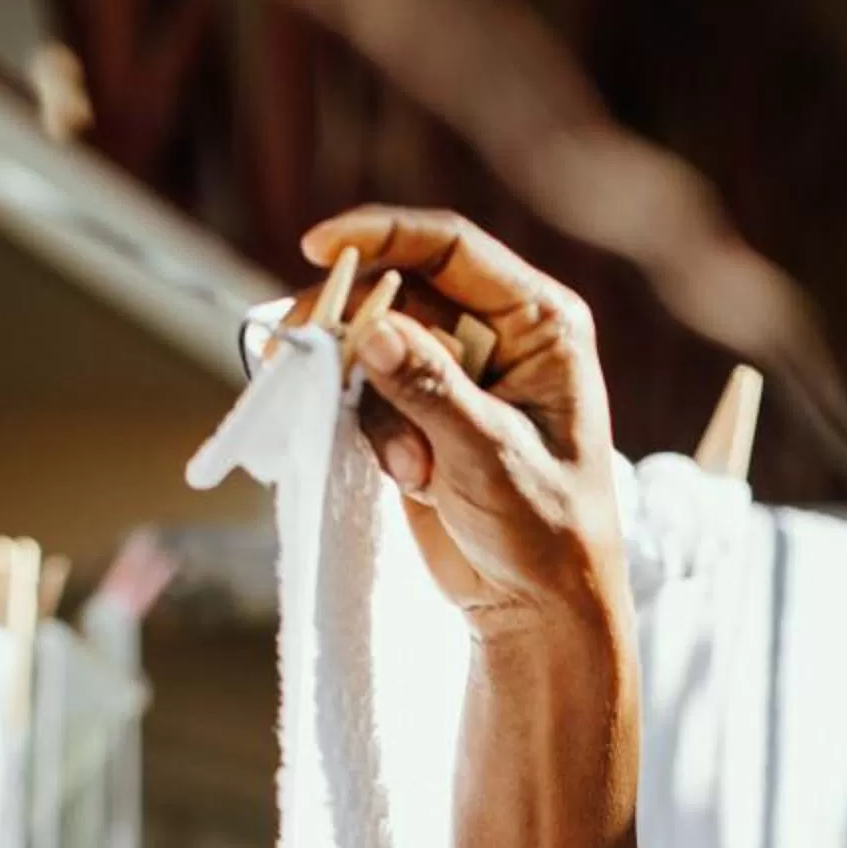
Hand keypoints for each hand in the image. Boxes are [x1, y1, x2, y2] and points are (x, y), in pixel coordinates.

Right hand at [298, 205, 627, 636]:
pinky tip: (407, 478)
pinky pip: (370, 393)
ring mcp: (457, 376)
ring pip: (375, 345)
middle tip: (301, 353)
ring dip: (371, 402)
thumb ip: (431, 390)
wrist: (538, 610)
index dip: (383, 237)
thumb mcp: (492, 458)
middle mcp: (499, 337)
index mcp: (539, 325)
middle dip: (355, 327)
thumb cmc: (545, 533)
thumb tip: (373, 329)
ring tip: (408, 470)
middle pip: (399, 290)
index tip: (320, 249)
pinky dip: (372, 430)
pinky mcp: (423, 416)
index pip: (451, 249)